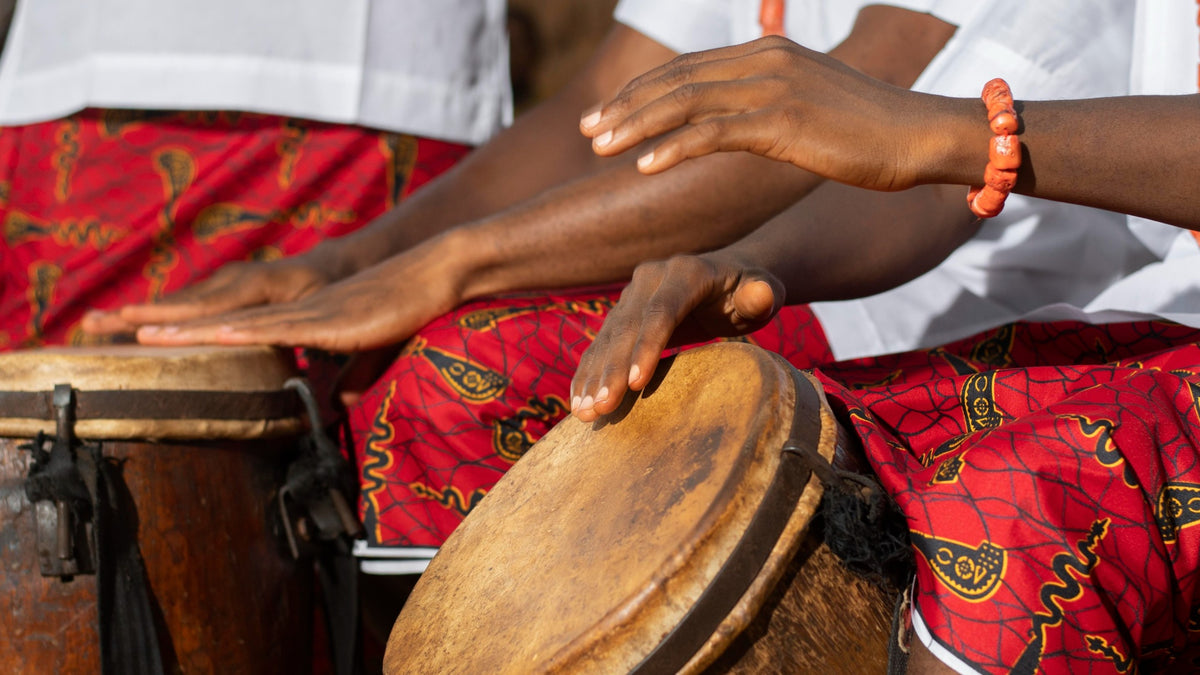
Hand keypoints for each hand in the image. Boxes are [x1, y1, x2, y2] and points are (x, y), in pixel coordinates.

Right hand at [82, 254, 334, 335]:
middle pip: (179, 303)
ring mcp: (223, 281)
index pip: (212, 309)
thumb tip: (323, 390)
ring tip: (92, 323)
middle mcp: (234, 280)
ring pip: (175, 301)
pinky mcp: (218, 287)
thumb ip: (325, 349)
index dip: (177, 322)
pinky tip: (123, 323)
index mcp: (259, 287)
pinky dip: (153, 311)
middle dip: (136, 314)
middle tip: (94, 323)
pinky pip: (182, 302)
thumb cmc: (333, 294)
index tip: (142, 332)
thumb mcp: (330, 317)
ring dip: (134, 312)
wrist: (332, 262)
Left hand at [130, 247, 460, 351]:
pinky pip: (275, 328)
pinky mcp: (327, 320)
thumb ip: (351, 377)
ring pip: (235, 321)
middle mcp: (289, 309)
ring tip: (137, 334)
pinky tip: (207, 336)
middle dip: (160, 323)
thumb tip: (341, 405)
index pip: (227, 327)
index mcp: (294, 317)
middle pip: (215, 317)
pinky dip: (238, 333)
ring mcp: (306, 311)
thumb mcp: (369, 351)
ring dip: (187, 328)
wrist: (436, 274)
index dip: (184, 331)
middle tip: (105, 328)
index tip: (140, 338)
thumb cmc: (406, 309)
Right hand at [570, 254, 781, 421]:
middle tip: (601, 408)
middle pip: (627, 327)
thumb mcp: (764, 289)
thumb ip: (762, 294)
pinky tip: (578, 401)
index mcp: (686, 272)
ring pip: (608, 337)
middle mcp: (651, 278)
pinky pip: (601, 344)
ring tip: (583, 413)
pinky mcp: (624, 313)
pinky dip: (588, 372)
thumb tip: (760, 295)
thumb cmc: (751, 289)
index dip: (647, 346)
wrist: (728, 274)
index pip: (662, 311)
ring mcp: (633, 295)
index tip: (634, 383)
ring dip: (593, 376)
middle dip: (611, 370)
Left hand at [579, 36, 941, 191]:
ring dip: (636, 126)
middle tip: (587, 129)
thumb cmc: (868, 132)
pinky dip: (673, 148)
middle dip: (625, 105)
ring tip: (600, 147)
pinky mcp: (784, 122)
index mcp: (769, 51)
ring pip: (686, 102)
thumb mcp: (811, 103)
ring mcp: (774, 88)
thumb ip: (768, 103)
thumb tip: (733, 122)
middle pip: (677, 79)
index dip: (641, 91)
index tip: (606, 113)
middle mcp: (766, 60)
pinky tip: (643, 167)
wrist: (919, 136)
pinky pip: (714, 133)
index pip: (689, 68)